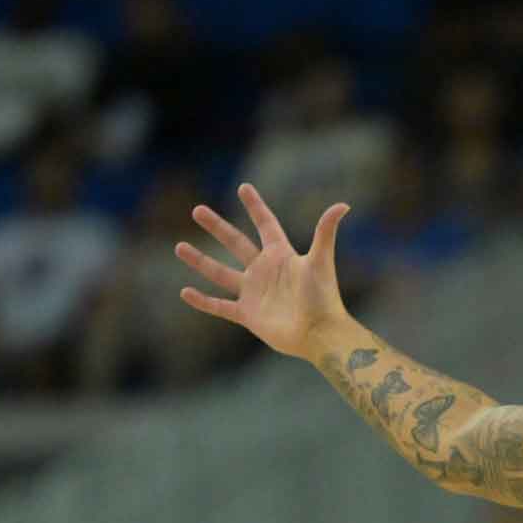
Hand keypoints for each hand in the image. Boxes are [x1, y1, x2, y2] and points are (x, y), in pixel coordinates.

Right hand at [175, 183, 350, 360]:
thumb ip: (325, 232)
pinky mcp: (248, 315)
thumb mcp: (321, 260)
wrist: (319, 334)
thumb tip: (343, 204)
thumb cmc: (323, 297)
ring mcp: (255, 293)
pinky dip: (202, 301)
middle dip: (217, 227)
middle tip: (197, 210)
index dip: (255, 206)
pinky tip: (184, 292)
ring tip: (179, 246)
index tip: (243, 187)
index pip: (265, 224)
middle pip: (236, 243)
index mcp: (282, 255)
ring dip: (200, 260)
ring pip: (221, 273)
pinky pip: (219, 306)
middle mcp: (265, 271)